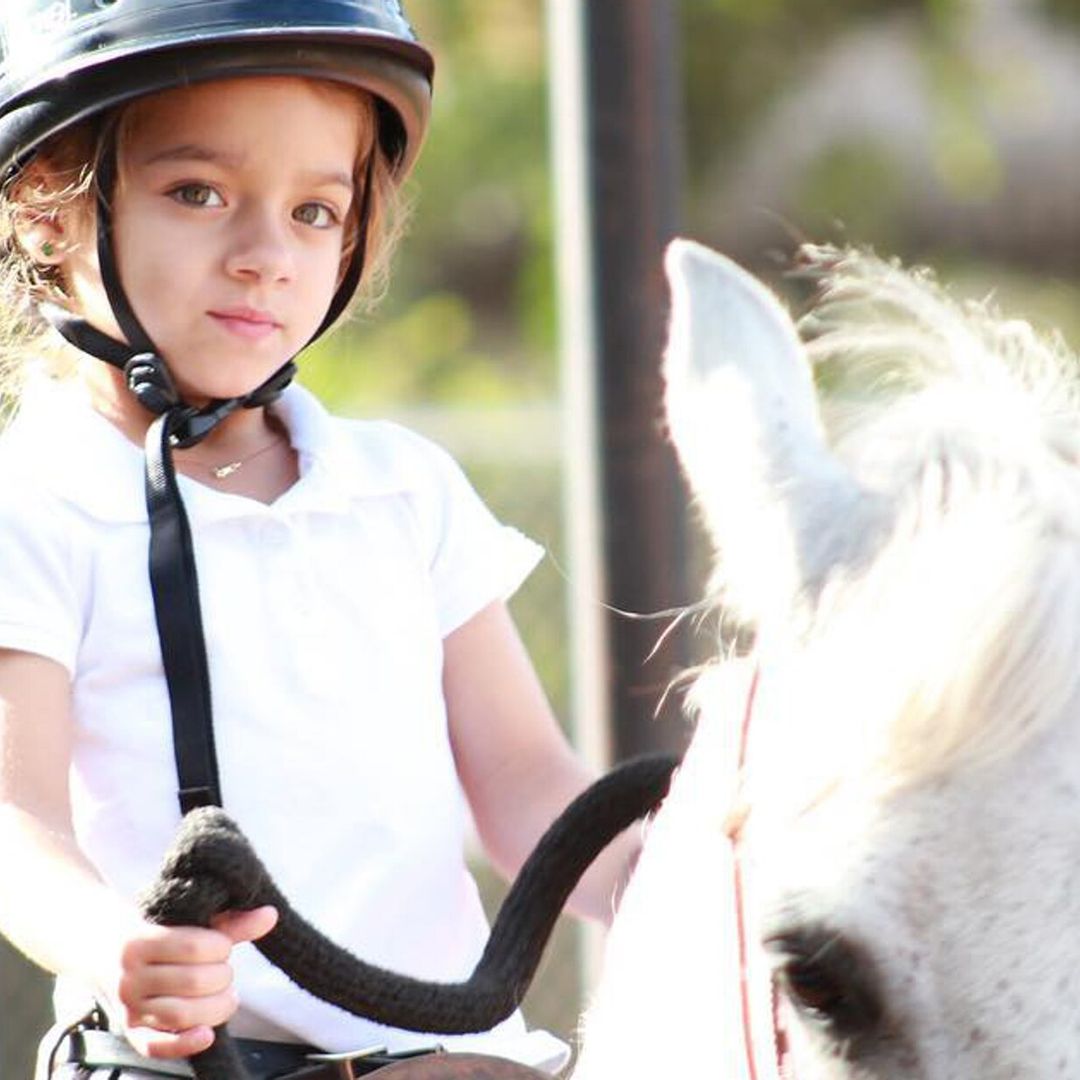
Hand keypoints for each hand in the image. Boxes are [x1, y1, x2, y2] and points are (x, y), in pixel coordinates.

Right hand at [111, 906, 277, 1058]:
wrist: (105, 947)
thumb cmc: (160, 930)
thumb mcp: (190, 920)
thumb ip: (231, 922)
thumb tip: (270, 915)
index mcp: (140, 940)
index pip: (193, 946)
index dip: (221, 947)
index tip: (223, 945)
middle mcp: (129, 976)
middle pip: (193, 982)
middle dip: (223, 977)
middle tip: (226, 972)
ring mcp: (128, 1006)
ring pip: (180, 1015)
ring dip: (215, 1008)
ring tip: (226, 996)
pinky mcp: (131, 1030)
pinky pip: (155, 1046)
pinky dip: (184, 1045)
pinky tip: (208, 1035)